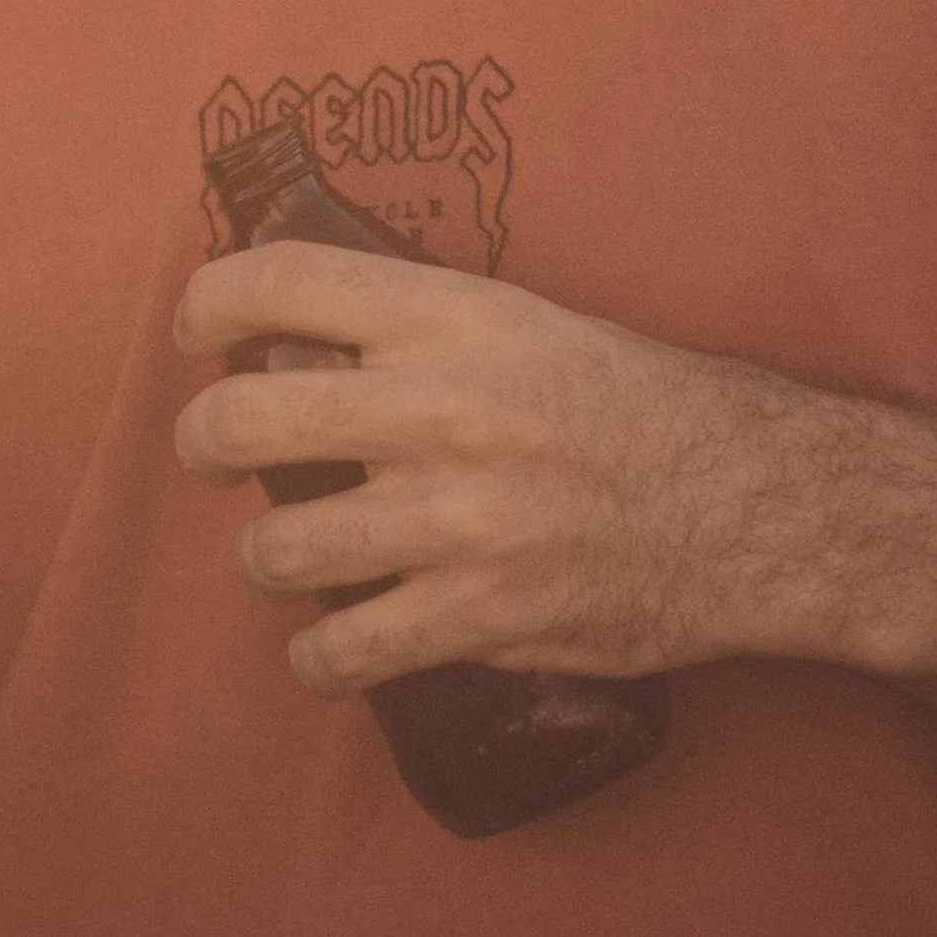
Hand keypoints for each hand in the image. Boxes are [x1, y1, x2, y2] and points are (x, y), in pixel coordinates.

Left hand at [174, 241, 802, 698]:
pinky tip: (330, 642)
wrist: (738, 496)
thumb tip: (300, 333)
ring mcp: (456, 520)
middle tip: (212, 451)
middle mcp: (440, 409)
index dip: (210, 301)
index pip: (284, 280)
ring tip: (290, 550)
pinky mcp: (479, 616)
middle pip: (245, 419)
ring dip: (266, 557)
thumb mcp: (518, 318)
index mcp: (449, 317)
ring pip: (279, 549)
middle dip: (203, 441)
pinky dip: (319, 656)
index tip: (198, 330)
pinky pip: (345, 653)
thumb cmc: (620, 396)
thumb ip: (413, 325)